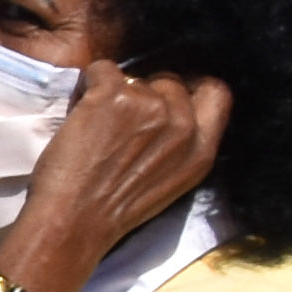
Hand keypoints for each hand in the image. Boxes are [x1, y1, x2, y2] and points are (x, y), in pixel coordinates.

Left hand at [0, 62, 231, 291]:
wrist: (74, 221)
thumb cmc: (112, 209)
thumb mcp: (172, 181)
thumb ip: (183, 144)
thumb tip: (173, 109)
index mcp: (202, 149)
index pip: (218, 92)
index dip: (191, 88)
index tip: (165, 96)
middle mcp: (183, 124)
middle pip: (170, 81)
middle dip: (145, 92)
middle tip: (119, 117)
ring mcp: (150, 106)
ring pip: (135, 77)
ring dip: (113, 91)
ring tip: (95, 122)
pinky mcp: (115, 95)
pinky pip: (101, 69)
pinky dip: (87, 84)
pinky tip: (80, 111)